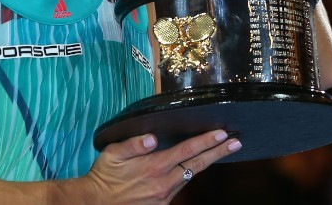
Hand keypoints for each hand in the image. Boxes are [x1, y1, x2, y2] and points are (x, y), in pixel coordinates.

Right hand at [79, 130, 241, 203]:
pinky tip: (194, 167)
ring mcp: (164, 195)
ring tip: (220, 151)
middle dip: (218, 152)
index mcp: (154, 166)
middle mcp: (164, 182)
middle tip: (236, 142)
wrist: (95, 203)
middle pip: (197, 164)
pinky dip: (188, 174)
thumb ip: (133, 144)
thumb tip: (152, 138)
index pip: (187, 151)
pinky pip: (179, 186)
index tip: (222, 134)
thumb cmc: (104, 176)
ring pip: (190, 175)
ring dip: (206, 163)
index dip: (206, 141)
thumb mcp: (113, 153)